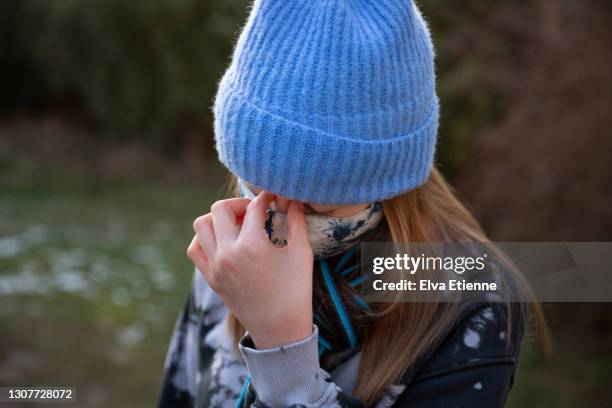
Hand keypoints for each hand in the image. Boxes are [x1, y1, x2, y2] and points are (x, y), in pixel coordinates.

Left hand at [187, 192, 313, 348]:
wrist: (280, 329)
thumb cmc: (295, 291)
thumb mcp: (302, 253)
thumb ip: (296, 221)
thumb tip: (292, 199)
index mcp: (252, 245)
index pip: (254, 207)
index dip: (266, 198)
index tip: (273, 198)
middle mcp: (228, 253)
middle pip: (220, 209)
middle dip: (238, 203)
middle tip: (254, 211)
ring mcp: (216, 266)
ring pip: (202, 225)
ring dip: (218, 218)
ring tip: (238, 225)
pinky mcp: (211, 278)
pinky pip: (195, 249)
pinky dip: (204, 239)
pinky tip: (224, 241)